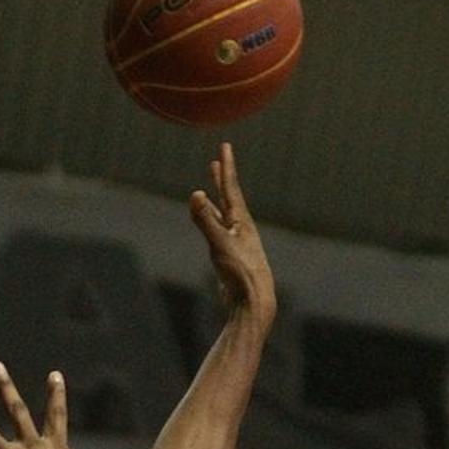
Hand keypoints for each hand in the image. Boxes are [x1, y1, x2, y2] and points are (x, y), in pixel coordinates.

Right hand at [189, 143, 274, 320]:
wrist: (253, 301)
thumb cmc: (240, 273)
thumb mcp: (220, 244)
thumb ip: (205, 220)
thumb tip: (196, 193)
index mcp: (241, 222)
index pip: (231, 188)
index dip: (227, 167)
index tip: (225, 146)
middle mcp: (240, 228)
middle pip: (229, 198)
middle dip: (222, 179)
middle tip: (218, 160)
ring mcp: (235, 242)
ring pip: (222, 215)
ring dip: (215, 200)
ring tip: (209, 189)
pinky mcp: (230, 257)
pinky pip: (217, 232)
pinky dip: (211, 222)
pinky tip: (208, 224)